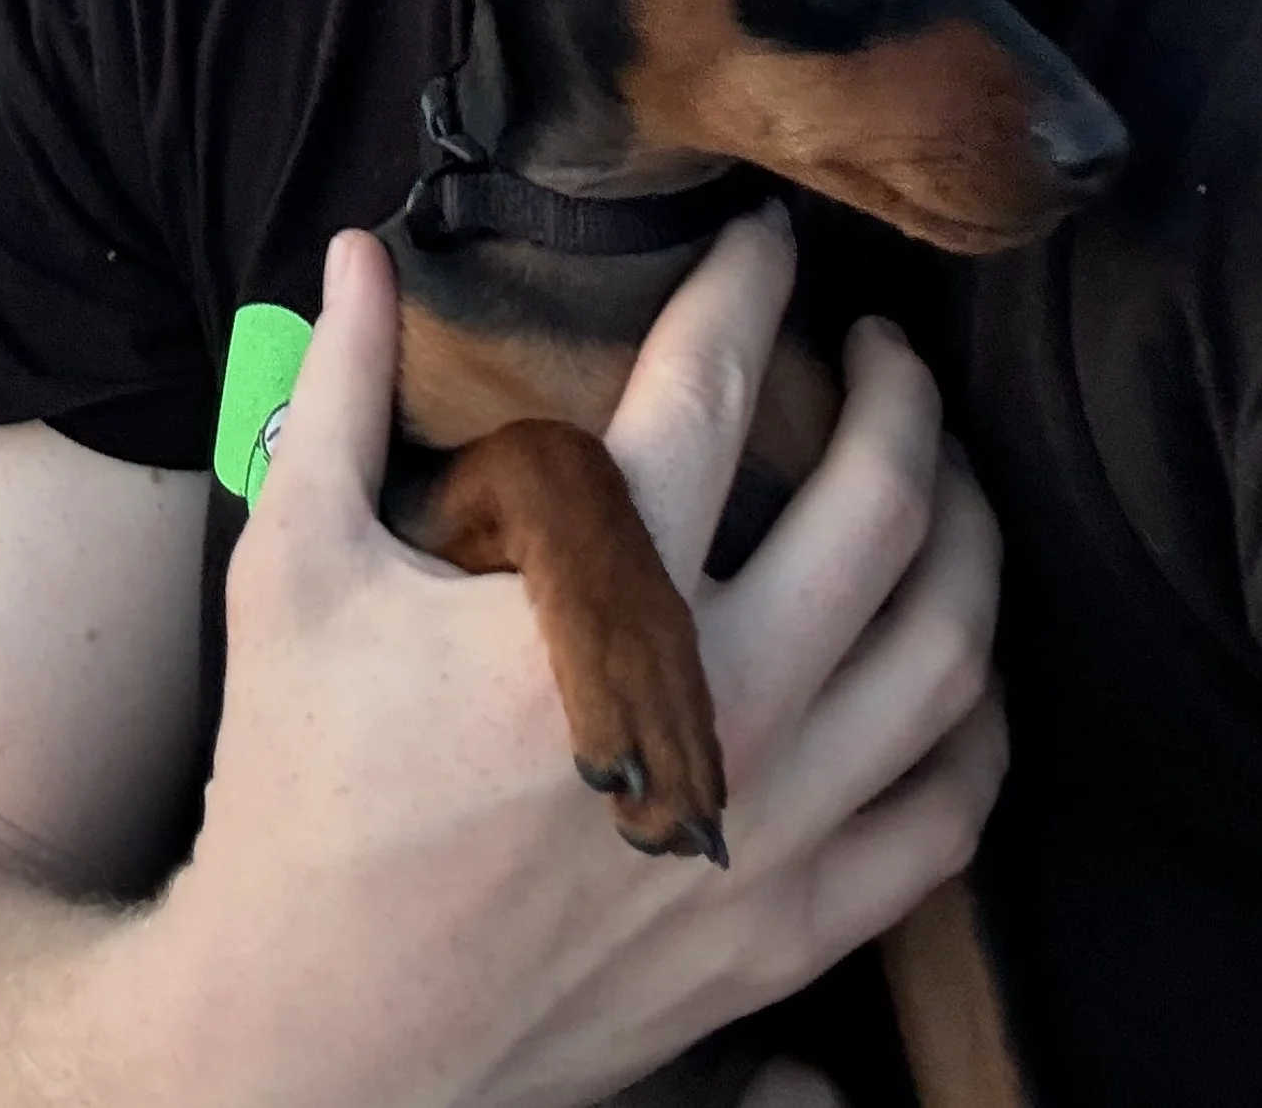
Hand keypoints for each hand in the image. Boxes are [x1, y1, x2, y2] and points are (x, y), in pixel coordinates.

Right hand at [122, 220, 1000, 1107]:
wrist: (312, 1036)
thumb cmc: (297, 790)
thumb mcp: (290, 568)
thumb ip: (337, 391)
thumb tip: (359, 246)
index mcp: (593, 605)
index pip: (713, 389)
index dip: (746, 283)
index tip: (763, 234)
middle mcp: (716, 709)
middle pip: (886, 506)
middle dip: (900, 392)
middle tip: (879, 343)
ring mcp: (769, 829)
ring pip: (948, 652)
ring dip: (965, 536)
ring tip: (934, 472)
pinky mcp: (786, 930)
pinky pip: (945, 812)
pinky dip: (971, 720)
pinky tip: (947, 657)